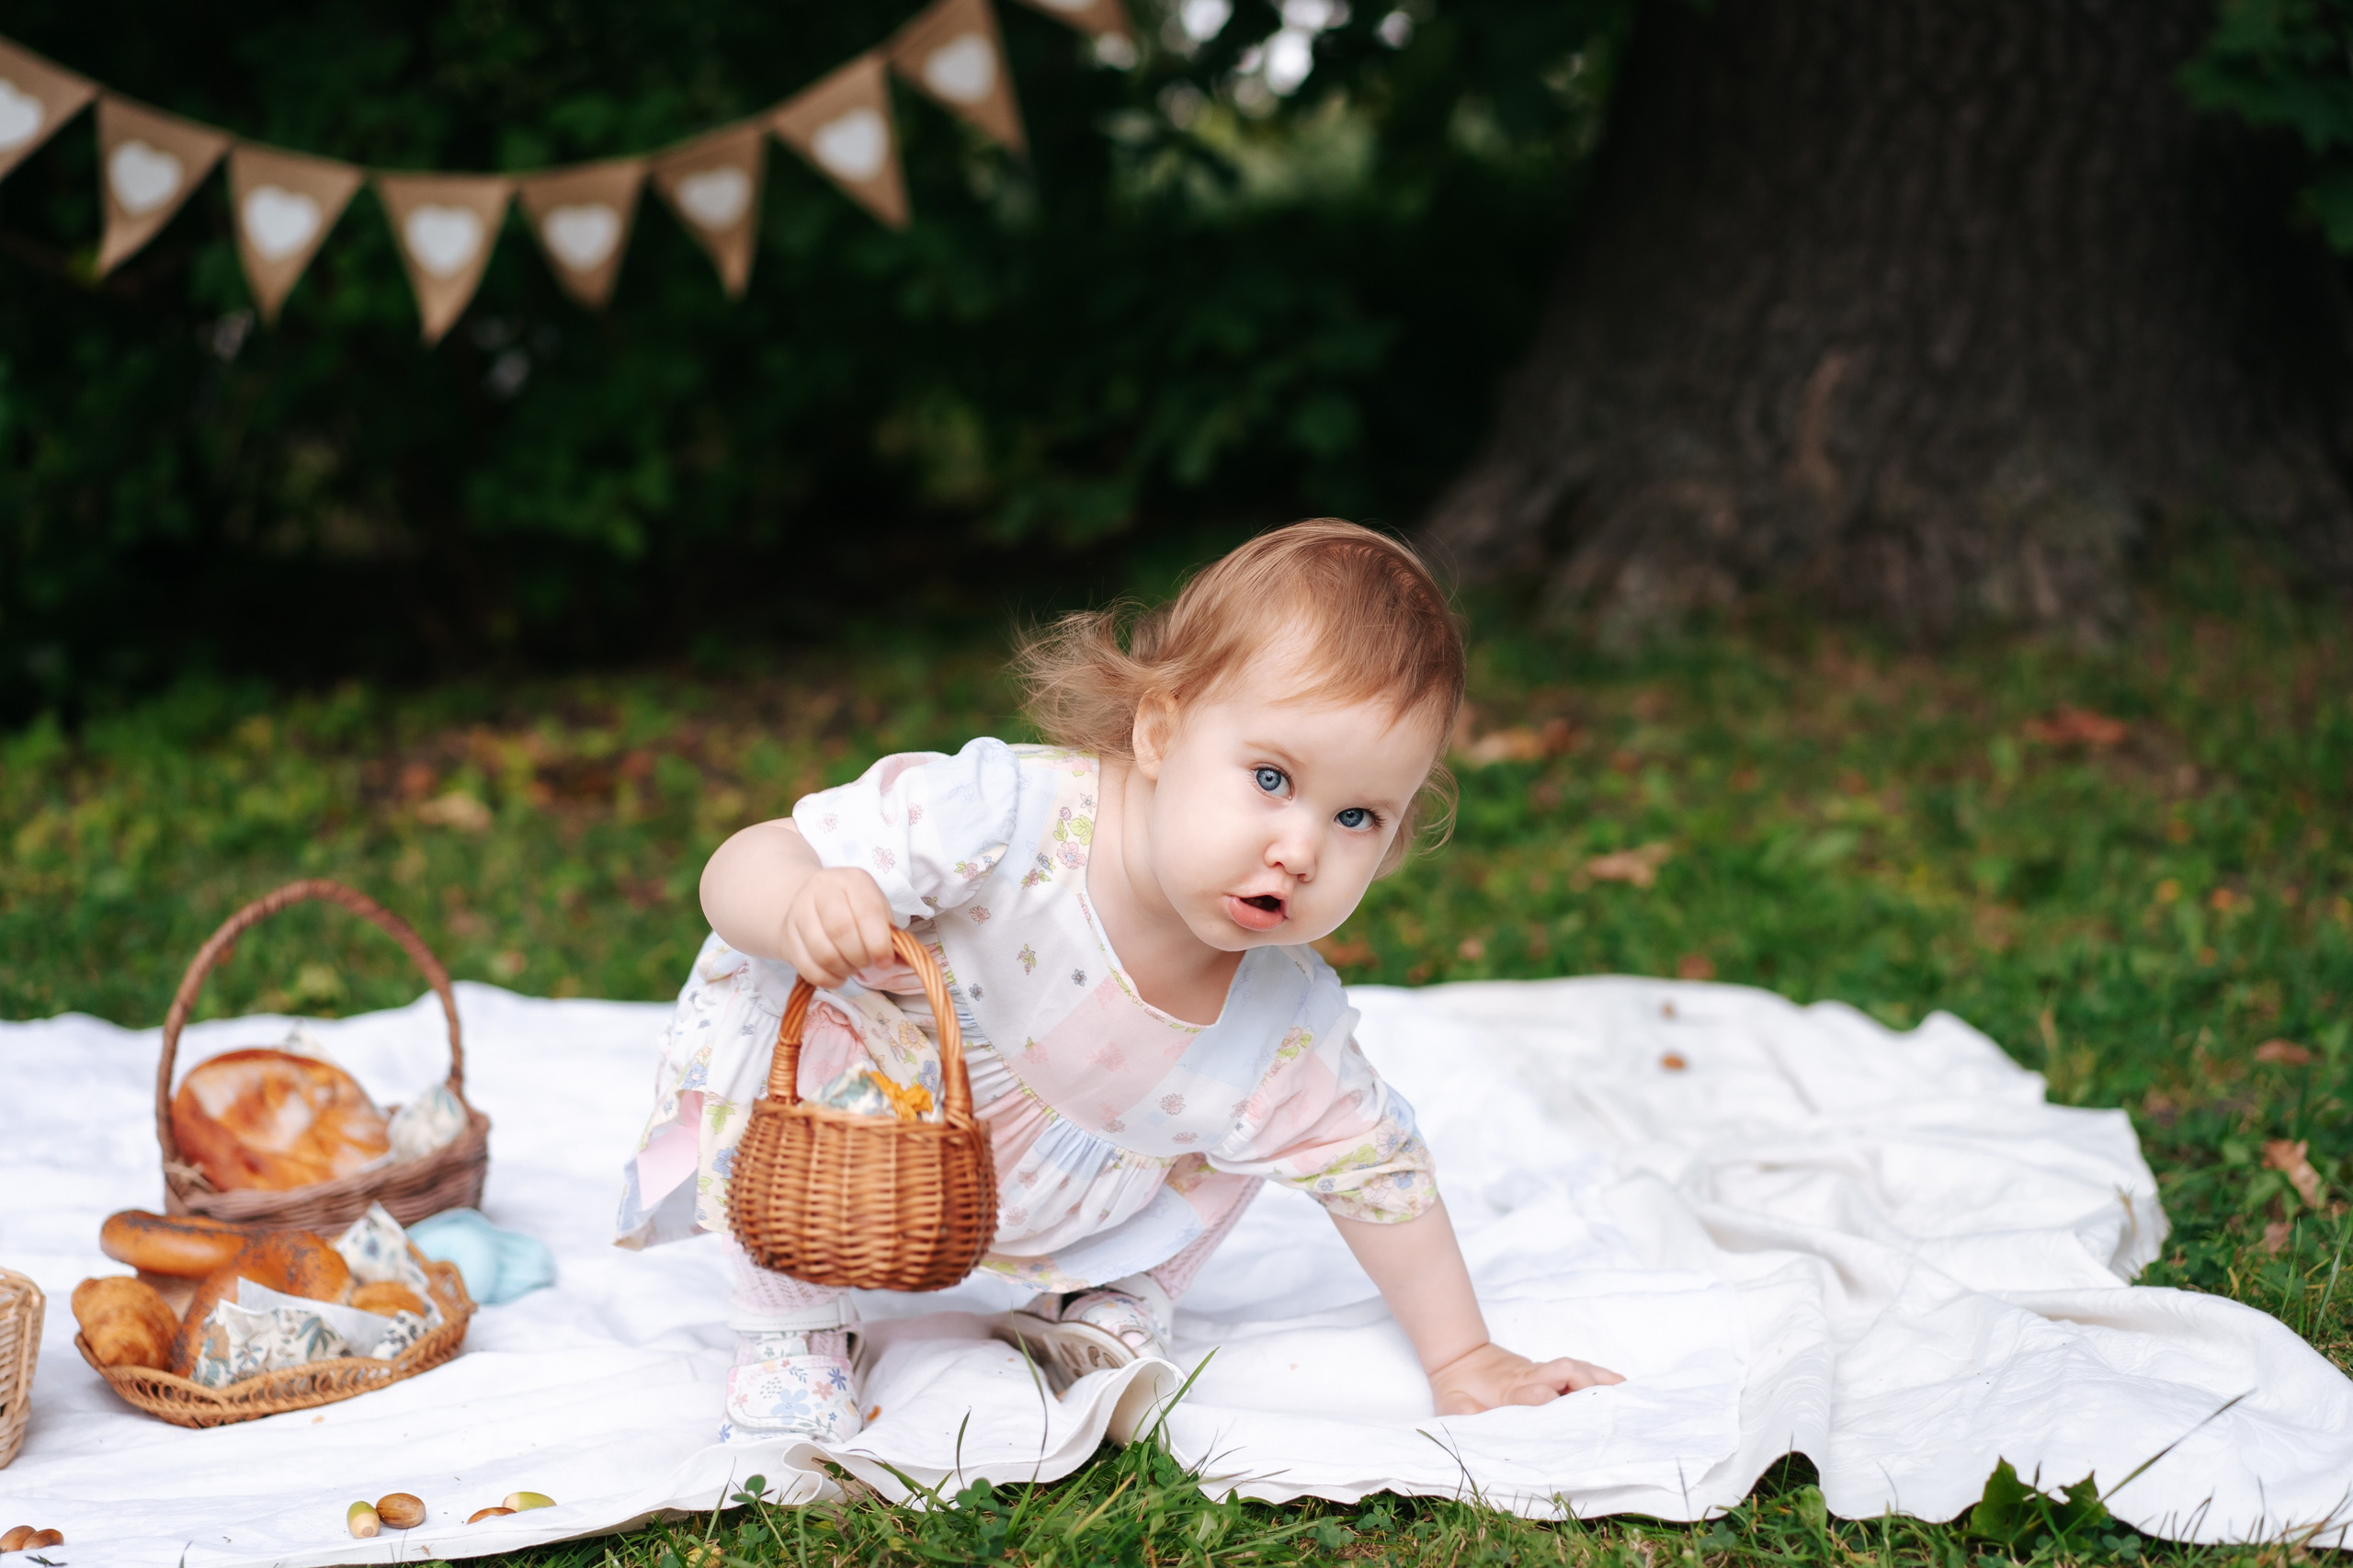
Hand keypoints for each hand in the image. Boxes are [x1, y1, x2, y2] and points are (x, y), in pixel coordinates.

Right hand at [778, 866, 897, 986]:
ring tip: (852, 966)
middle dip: (860, 957)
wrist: (802, 899)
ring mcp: (799, 912)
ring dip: (844, 969)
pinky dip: (828, 979)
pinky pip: (809, 969)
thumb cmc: (849, 908)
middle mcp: (822, 890)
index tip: (885, 960)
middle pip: (841, 931)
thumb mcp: (874, 909)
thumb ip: (891, 933)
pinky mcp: (786, 936)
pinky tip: (837, 974)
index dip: (879, 942)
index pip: (866, 911)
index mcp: (852, 880)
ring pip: (823, 953)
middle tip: (866, 962)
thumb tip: (906, 960)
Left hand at [1427, 1341, 1622, 1414]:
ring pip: (1573, 1369)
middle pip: (1561, 1373)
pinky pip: (1577, 1371)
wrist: (1459, 1358)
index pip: (1528, 1391)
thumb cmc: (1457, 1389)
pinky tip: (1621, 1385)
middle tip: (1607, 1403)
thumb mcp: (1452, 1404)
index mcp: (1506, 1390)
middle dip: (1583, 1383)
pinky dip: (1600, 1376)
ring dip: (1598, 1379)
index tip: (1552, 1400)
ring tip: (1626, 1394)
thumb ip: (1462, 1411)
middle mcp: (1530, 1378)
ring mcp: (1541, 1373)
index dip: (1539, 1396)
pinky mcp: (1549, 1373)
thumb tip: (1472, 1414)